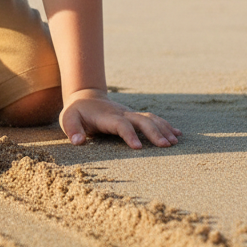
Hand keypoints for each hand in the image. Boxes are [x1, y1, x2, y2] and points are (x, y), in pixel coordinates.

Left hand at [60, 89, 180, 149]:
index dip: (129, 135)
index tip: (138, 148)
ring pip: (150, 118)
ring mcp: (130, 114)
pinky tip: (178, 134)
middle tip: (166, 146)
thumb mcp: (68, 119)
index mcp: (107, 117)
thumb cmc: (76, 113)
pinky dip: (166, 125)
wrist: (86, 98)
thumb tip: (78, 142)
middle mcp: (122, 114)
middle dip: (154, 132)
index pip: (120, 125)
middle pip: (141, 120)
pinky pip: (153, 119)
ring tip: (175, 142)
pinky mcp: (135, 116)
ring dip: (163, 128)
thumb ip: (72, 130)